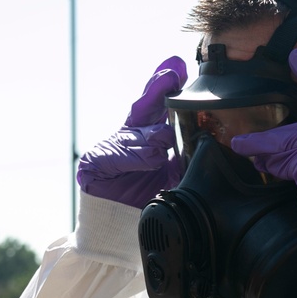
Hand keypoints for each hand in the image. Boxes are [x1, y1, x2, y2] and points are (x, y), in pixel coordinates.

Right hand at [76, 57, 187, 208]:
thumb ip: (182, 159)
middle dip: (157, 89)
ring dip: (152, 135)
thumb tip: (202, 143)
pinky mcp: (94, 164)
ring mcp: (110, 148)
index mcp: (148, 138)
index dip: (167, 88)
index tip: (180, 69)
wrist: (117, 228)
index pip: (159, 109)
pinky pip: (116, 156)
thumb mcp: (172, 178)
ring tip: (164, 137)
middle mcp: (130, 138)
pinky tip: (151, 156)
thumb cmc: (145, 200)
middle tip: (171, 72)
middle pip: (143, 109)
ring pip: (134, 134)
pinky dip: (136, 157)